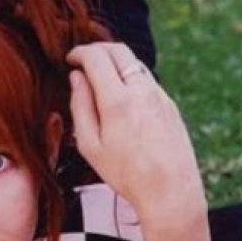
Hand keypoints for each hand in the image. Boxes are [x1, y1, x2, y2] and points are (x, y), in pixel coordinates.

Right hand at [66, 43, 204, 222]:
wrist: (172, 192)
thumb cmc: (126, 174)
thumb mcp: (90, 146)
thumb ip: (80, 106)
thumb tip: (77, 78)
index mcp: (118, 100)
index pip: (96, 57)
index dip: (79, 52)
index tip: (70, 59)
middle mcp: (141, 91)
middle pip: (118, 49)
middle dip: (97, 49)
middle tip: (83, 59)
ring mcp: (160, 95)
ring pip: (134, 63)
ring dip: (115, 62)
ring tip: (101, 78)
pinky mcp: (170, 104)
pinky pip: (147, 79)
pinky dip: (130, 77)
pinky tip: (122, 96)